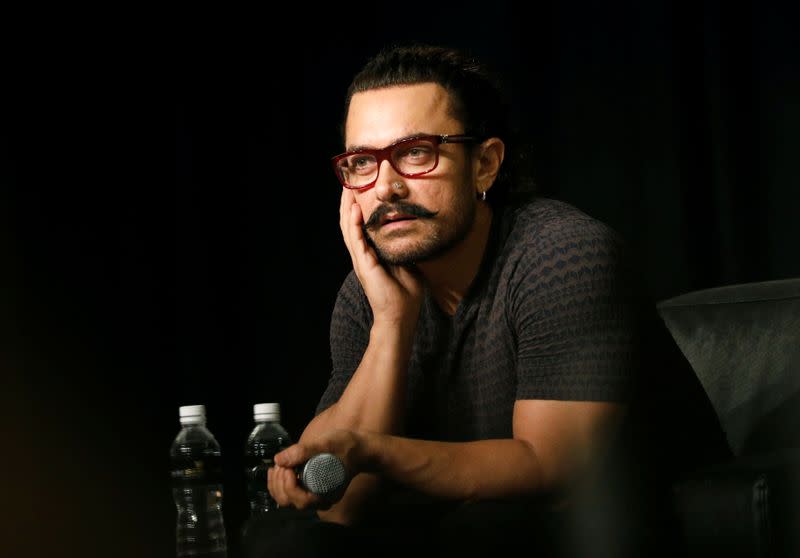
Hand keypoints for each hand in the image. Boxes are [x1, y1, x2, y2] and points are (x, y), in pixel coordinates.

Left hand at [267, 429, 363, 510]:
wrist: (359, 448)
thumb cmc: (347, 447)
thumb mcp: (327, 444)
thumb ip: (304, 451)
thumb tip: (279, 459)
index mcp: (326, 494)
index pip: (300, 500)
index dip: (288, 484)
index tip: (288, 466)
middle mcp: (319, 500)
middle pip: (289, 502)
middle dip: (279, 482)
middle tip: (282, 463)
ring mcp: (312, 495)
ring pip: (285, 499)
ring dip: (276, 483)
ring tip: (278, 465)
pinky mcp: (308, 488)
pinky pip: (288, 493)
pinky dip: (278, 482)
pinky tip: (279, 468)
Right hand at [339, 188, 422, 327]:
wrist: (401, 315)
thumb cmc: (406, 293)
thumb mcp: (407, 263)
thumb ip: (404, 248)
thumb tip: (413, 233)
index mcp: (372, 253)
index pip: (362, 225)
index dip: (359, 207)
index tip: (361, 189)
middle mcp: (363, 254)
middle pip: (350, 223)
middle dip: (348, 202)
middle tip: (348, 183)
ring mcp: (362, 259)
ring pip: (349, 229)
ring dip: (346, 209)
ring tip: (346, 190)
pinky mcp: (364, 265)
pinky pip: (356, 241)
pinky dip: (354, 225)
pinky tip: (354, 210)